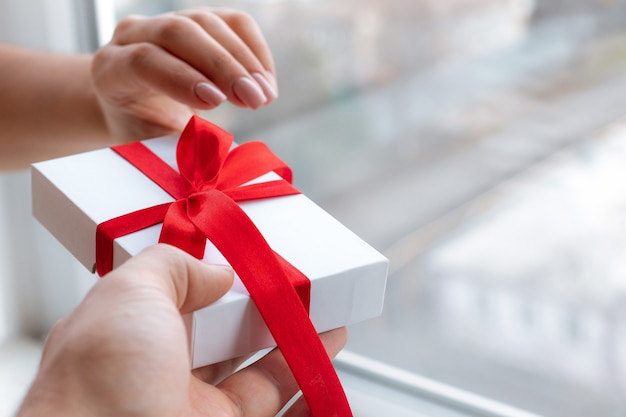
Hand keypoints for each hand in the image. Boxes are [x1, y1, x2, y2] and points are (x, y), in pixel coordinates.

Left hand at [17, 245, 346, 416]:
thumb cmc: (99, 384)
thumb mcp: (129, 294)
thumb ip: (173, 267)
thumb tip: (215, 272)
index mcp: (134, 336)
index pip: (183, 300)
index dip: (219, 283)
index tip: (255, 266)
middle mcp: (163, 376)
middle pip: (229, 338)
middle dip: (267, 315)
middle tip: (303, 294)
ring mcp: (195, 410)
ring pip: (260, 376)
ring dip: (298, 351)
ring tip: (330, 326)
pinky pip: (275, 413)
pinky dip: (307, 398)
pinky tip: (324, 382)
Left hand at [92, 7, 278, 141]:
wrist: (136, 107)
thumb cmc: (144, 131)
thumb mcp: (151, 144)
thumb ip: (178, 144)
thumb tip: (220, 153)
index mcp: (112, 69)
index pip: (144, 60)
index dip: (182, 79)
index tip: (217, 103)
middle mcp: (134, 35)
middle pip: (180, 32)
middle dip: (223, 66)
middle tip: (254, 99)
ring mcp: (168, 22)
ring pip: (209, 23)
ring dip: (245, 61)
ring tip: (266, 97)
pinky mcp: (200, 20)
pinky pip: (234, 22)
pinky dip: (256, 51)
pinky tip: (266, 82)